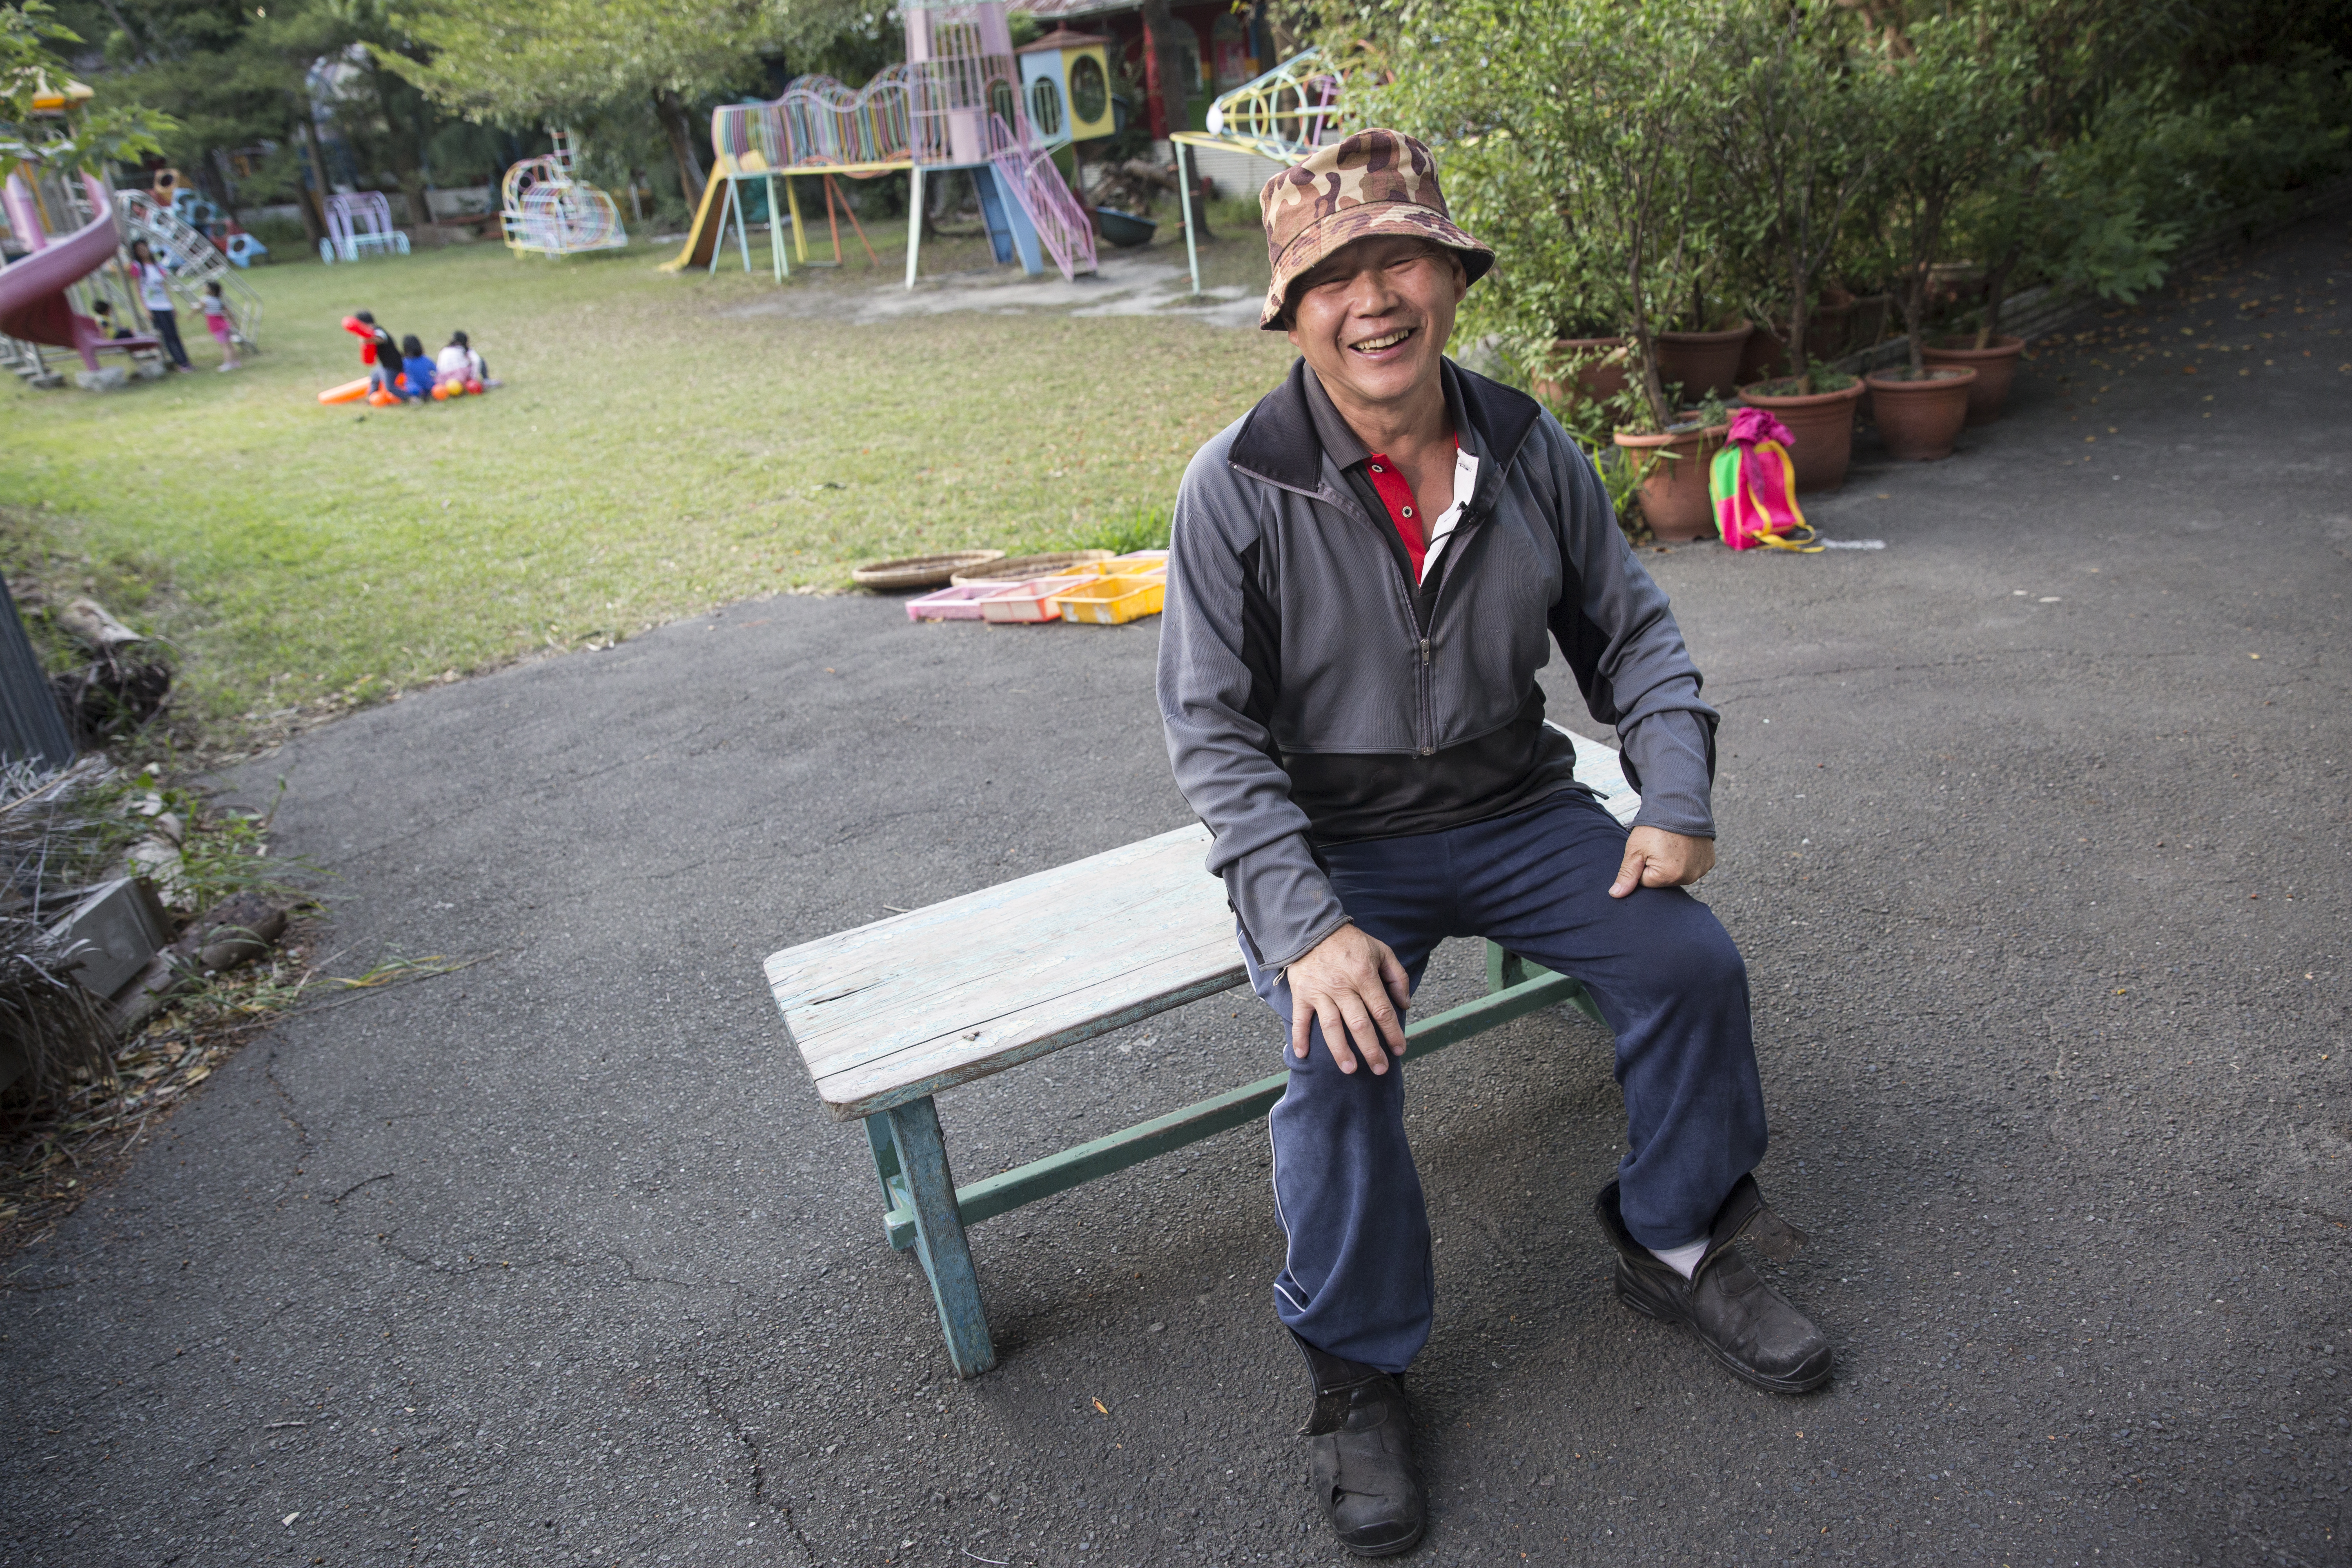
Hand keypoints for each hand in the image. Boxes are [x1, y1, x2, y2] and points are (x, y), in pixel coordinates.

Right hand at [1285, 923, 1411, 1074]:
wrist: (1313, 927)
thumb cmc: (1350, 942)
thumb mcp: (1381, 951)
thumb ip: (1397, 976)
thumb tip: (1405, 1004)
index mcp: (1364, 976)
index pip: (1382, 1011)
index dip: (1393, 1033)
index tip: (1400, 1049)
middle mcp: (1342, 987)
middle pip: (1359, 1024)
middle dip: (1371, 1050)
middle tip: (1380, 1069)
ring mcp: (1320, 992)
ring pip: (1331, 1026)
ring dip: (1340, 1051)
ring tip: (1350, 1069)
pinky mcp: (1302, 993)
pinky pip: (1300, 1018)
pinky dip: (1299, 1037)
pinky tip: (1301, 1054)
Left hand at [1609, 827, 1715, 898]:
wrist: (1680, 805)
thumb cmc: (1655, 826)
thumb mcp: (1635, 849)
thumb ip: (1627, 874)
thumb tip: (1616, 895)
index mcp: (1668, 876)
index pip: (1645, 882)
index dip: (1642, 865)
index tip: (1647, 850)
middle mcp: (1688, 877)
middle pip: (1663, 880)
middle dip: (1657, 866)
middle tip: (1659, 846)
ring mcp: (1700, 870)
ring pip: (1677, 874)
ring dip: (1673, 863)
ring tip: (1672, 844)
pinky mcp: (1708, 862)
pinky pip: (1692, 867)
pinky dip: (1687, 858)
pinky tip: (1684, 845)